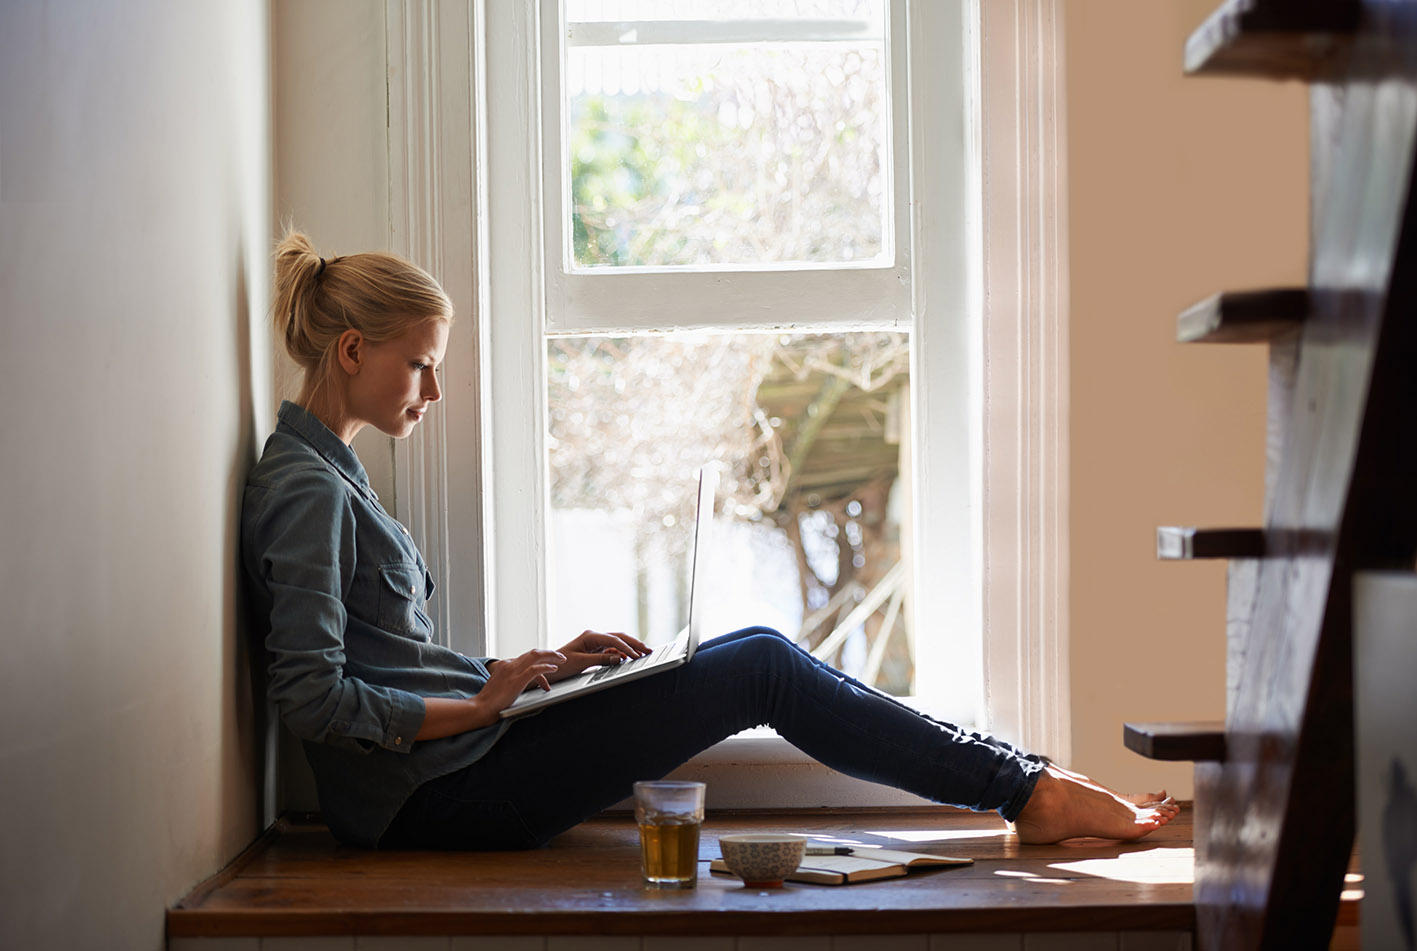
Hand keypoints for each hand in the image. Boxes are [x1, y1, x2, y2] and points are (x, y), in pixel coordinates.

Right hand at [417, 648, 566, 737]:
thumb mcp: (500, 687)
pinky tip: (554, 669)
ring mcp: (513, 671)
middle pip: (533, 653)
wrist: (481, 708)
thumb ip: (510, 682)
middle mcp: (509, 664)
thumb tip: (521, 685)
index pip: (526, 658)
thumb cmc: (489, 702)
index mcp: (505, 665)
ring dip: (551, 656)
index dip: (539, 662)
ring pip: (536, 656)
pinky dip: (547, 667)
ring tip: (562, 659)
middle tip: (560, 656)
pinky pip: (536, 669)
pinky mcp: (517, 680)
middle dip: (548, 653)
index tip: (548, 667)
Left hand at [548, 629, 651, 681]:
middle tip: (648, 650)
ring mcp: (594, 643)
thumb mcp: (580, 663)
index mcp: (589, 636)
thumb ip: (601, 659)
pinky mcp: (594, 651)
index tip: (637, 655)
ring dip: (630, 647)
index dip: (627, 647)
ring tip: (643, 653)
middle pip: (619, 637)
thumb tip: (619, 657)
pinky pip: (612, 649)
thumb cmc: (559, 665)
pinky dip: (622, 653)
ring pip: (617, 642)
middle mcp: (593, 637)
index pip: (613, 639)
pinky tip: (629, 658)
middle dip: (634, 643)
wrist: (547, 669)